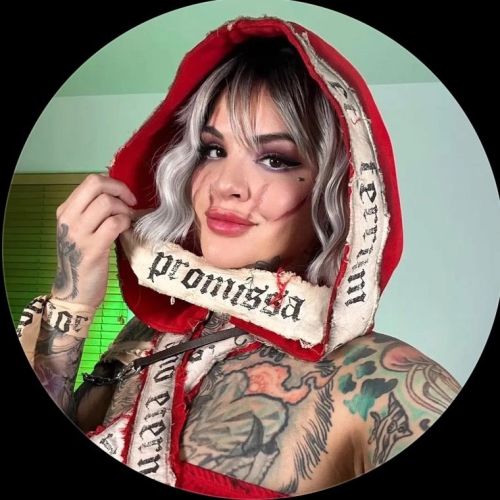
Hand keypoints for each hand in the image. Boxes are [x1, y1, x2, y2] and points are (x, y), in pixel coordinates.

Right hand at [51, 174, 137, 308]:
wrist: (74, 293)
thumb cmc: (82, 261)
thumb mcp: (80, 231)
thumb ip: (93, 212)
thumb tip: (119, 195)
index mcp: (65, 211)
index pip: (90, 181)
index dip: (114, 184)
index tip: (125, 197)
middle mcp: (68, 219)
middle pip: (97, 185)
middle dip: (120, 190)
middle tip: (131, 205)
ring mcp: (78, 234)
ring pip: (107, 203)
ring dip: (125, 210)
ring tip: (128, 222)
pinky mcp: (92, 249)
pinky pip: (114, 223)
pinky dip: (126, 224)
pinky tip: (126, 232)